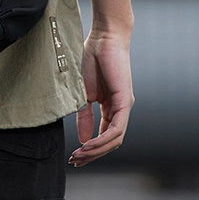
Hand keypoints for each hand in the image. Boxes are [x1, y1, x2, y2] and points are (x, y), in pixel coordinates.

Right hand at [69, 29, 133, 166]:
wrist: (104, 37)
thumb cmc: (94, 58)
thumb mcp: (84, 92)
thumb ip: (84, 115)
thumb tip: (83, 138)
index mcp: (111, 107)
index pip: (104, 136)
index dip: (91, 149)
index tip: (74, 156)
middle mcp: (121, 109)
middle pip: (110, 142)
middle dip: (93, 154)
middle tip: (75, 161)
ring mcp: (124, 106)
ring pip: (114, 139)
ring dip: (96, 150)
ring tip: (79, 155)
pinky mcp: (124, 101)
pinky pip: (116, 128)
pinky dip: (103, 139)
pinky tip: (88, 144)